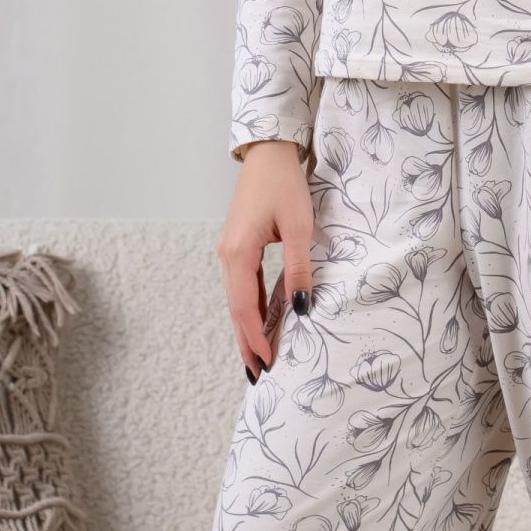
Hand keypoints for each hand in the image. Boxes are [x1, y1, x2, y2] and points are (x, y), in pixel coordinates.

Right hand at [218, 141, 315, 381]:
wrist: (268, 154)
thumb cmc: (284, 185)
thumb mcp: (299, 227)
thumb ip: (299, 269)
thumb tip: (302, 307)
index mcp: (238, 253)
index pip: (244, 307)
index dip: (255, 338)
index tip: (268, 364)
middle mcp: (228, 256)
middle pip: (236, 310)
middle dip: (247, 343)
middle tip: (258, 376)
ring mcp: (230, 253)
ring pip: (238, 301)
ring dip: (247, 330)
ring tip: (258, 359)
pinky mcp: (238, 248)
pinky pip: (242, 287)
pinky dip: (250, 310)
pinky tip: (259, 325)